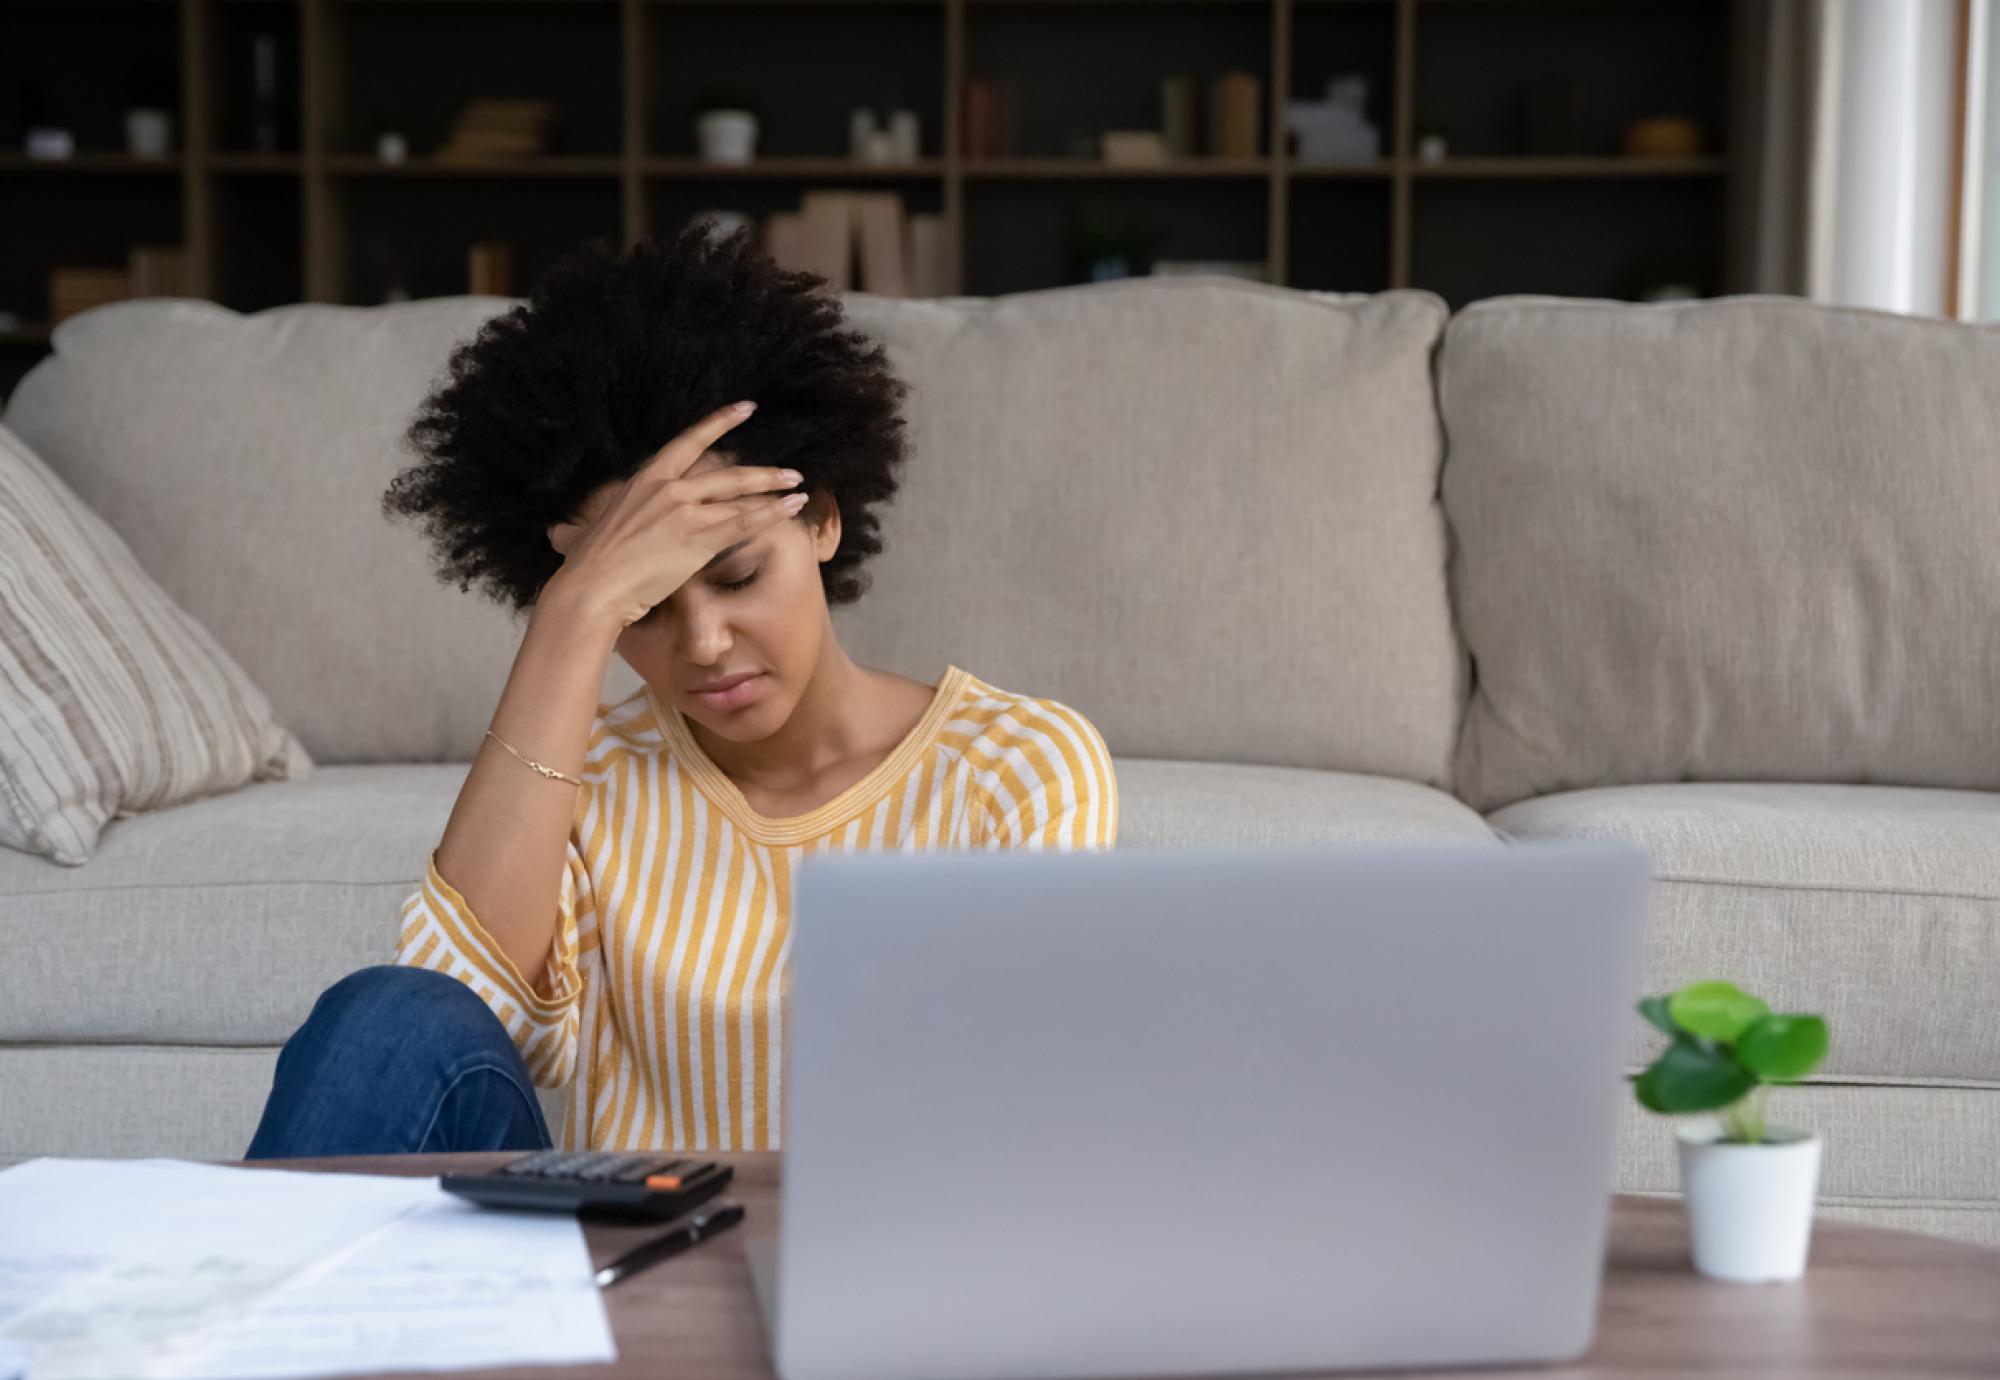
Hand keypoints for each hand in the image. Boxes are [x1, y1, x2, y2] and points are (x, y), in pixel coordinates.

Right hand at [542, 402, 805, 630]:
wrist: (592, 589)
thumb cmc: (586, 568)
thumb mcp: (583, 535)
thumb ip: (580, 530)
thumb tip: (558, 535)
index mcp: (645, 480)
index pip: (689, 442)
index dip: (720, 422)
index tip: (747, 409)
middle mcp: (669, 489)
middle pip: (727, 472)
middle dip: (763, 472)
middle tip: (789, 471)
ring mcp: (685, 512)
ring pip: (740, 496)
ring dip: (773, 493)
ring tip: (799, 491)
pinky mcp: (698, 539)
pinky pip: (744, 523)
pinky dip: (770, 515)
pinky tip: (790, 510)